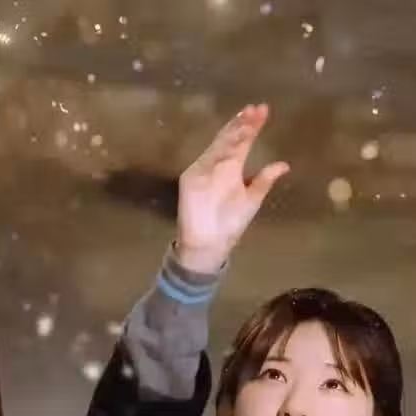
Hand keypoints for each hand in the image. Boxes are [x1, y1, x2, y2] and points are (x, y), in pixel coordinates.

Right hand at [176, 103, 289, 272]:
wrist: (209, 244)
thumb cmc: (230, 224)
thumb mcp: (252, 200)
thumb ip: (264, 181)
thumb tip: (284, 164)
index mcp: (233, 168)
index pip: (243, 142)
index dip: (252, 127)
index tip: (264, 110)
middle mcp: (218, 165)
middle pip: (229, 139)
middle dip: (241, 124)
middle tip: (254, 110)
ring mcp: (203, 170)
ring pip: (217, 147)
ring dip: (231, 134)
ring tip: (245, 121)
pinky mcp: (191, 179)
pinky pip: (204, 162)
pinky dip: (216, 152)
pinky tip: (229, 142)